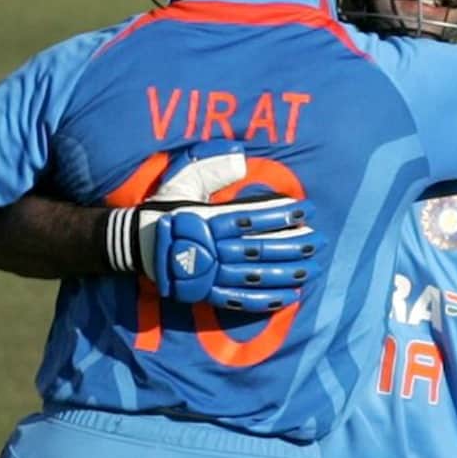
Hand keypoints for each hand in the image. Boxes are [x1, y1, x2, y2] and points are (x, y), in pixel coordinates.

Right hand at [105, 141, 323, 311]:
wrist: (137, 242)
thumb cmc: (166, 207)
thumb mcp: (182, 178)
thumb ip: (210, 168)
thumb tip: (241, 158)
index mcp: (210, 219)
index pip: (253, 217)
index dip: (282, 215)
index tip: (306, 211)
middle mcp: (214, 248)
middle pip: (261, 248)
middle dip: (294, 245)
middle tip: (319, 240)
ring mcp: (211, 273)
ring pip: (256, 275)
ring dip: (287, 272)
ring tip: (313, 268)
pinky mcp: (207, 293)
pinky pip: (241, 300)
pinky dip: (267, 299)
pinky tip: (290, 296)